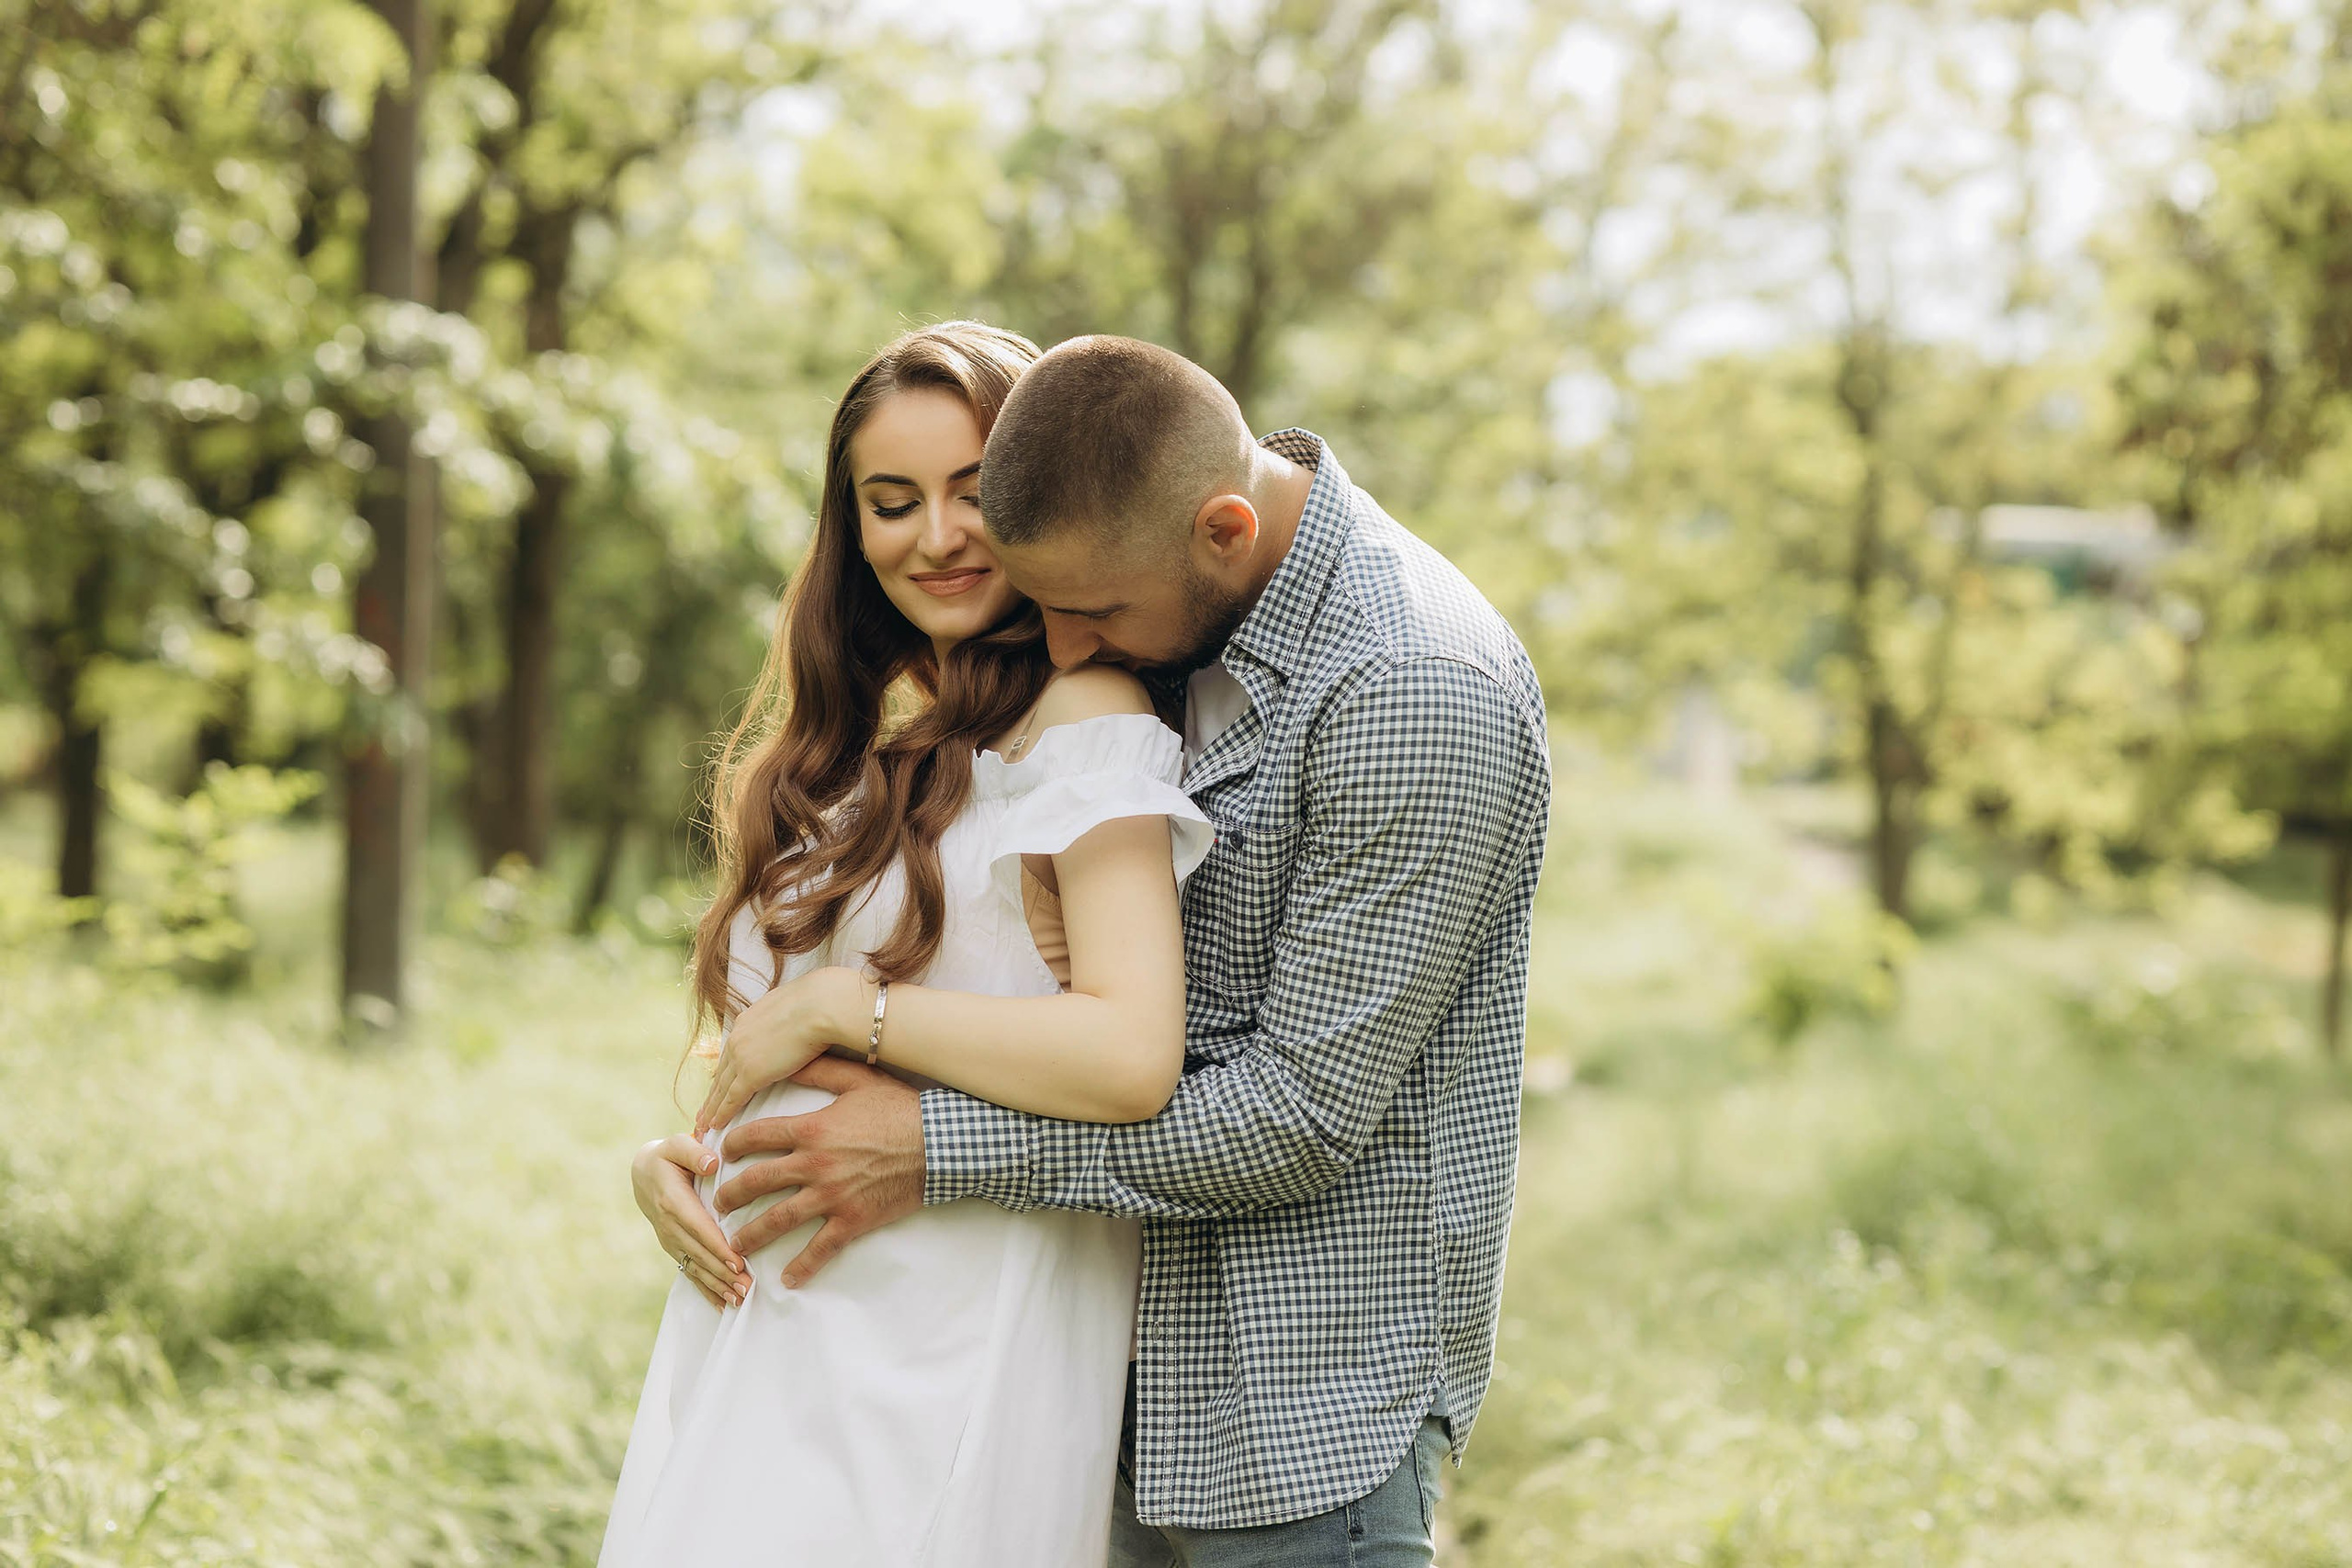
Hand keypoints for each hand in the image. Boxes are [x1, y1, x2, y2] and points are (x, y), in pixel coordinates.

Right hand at [632, 1134, 746, 1309]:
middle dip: (723, 1273)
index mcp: (673, 1201)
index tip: (737, 1263)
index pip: (699, 1228)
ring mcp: (670, 1240)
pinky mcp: (674, 1248)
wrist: (643, 1173)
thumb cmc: (668, 1155)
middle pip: (700, 1254)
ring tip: (739, 1300)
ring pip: (696, 1267)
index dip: (718, 1247)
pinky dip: (706, 1290)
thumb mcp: (677, 1144)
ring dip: (717, 1286)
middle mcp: (669, 1226)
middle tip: (746, 1288)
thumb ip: (693, 1151)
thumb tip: (712, 1163)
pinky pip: (690, 1272)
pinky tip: (722, 1306)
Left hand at [694, 965, 868, 1137]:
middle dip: (712, 1093)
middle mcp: (738, 1038)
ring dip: (711, 1108)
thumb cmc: (819, 1002)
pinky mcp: (751, 1074)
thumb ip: (785, 1018)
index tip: (719, 1084)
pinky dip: (722, 1114)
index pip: (732, 1052)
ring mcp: (742, 1056)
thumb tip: (794, 1021)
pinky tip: (716, 1125)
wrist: (821, 1005)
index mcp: (748, 1021)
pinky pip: (731, 1099)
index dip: (725, 1071)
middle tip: (703, 1110)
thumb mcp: (793, 1007)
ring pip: (721, 1089)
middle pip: (721, 1073)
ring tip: (703, 1123)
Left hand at [715, 1056, 924, 1287]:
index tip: (722, 1152)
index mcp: (811, 1130)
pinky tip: (787, 1279)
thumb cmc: (902, 1108)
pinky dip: (802, 1267)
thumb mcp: (860, 1080)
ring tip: (734, 1244)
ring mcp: (831, 1196)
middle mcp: (813, 1164)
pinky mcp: (852, 1220)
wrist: (940, 1144)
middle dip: (730, 1194)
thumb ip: (820, 1070)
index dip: (732, 1144)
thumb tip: (789, 1059)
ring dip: (751, 1234)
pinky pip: (820, 1248)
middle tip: (717, 1203)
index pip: (756, 1136)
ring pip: (778, 1220)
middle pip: (757, 1182)